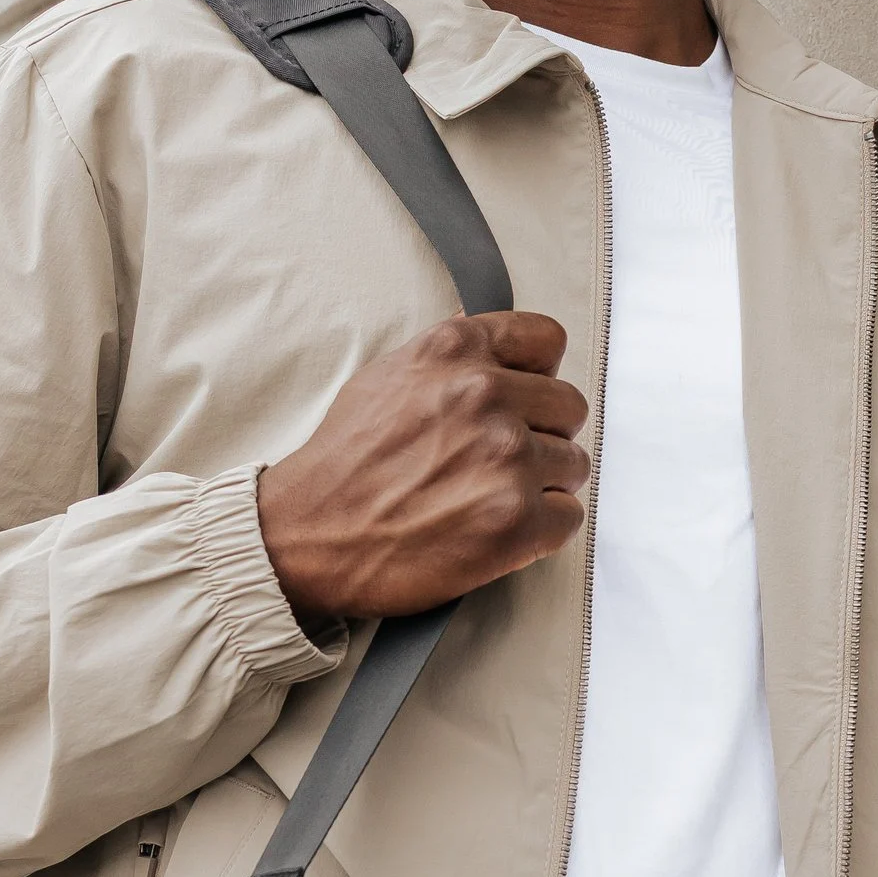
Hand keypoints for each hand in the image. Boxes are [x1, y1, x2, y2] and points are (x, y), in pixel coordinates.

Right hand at [257, 311, 589, 622]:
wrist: (305, 535)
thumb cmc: (342, 465)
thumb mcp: (386, 377)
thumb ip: (448, 361)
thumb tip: (490, 343)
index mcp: (455, 352)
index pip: (547, 340)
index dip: (539, 378)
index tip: (525, 403)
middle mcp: (486, 395)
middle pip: (569, 407)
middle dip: (544, 436)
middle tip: (503, 465)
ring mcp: (505, 458)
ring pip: (573, 464)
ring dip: (542, 487)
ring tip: (490, 501)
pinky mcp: (515, 520)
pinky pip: (568, 518)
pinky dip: (542, 530)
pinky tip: (500, 532)